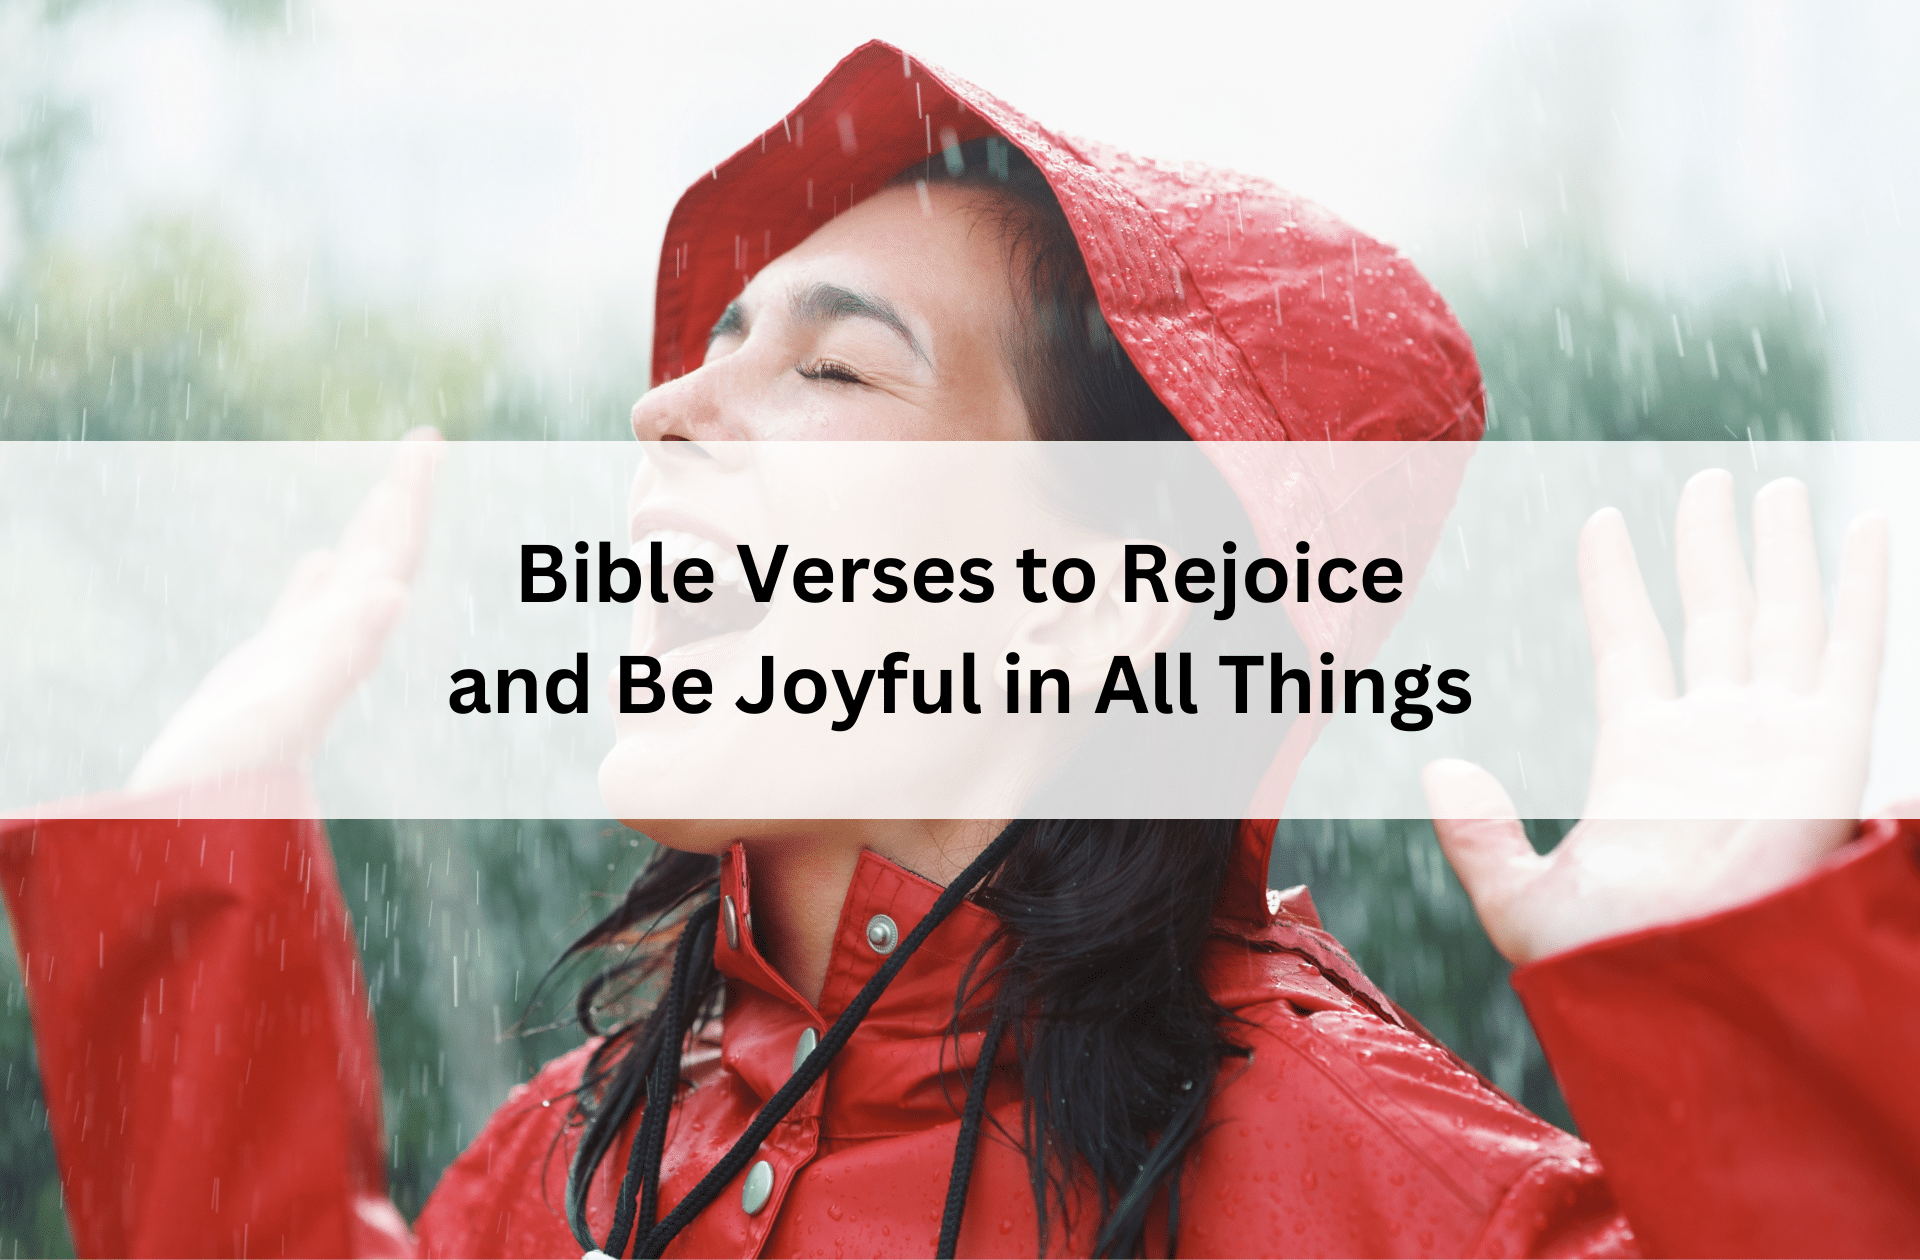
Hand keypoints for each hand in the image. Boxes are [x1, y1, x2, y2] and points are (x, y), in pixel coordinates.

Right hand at [125, 430, 441, 793]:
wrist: (196, 837)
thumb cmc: (231, 774)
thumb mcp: (288, 701)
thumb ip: (342, 649)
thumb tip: (394, 592)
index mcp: (343, 638)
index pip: (392, 554)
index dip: (410, 498)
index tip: (430, 442)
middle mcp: (332, 644)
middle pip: (380, 557)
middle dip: (402, 499)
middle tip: (426, 441)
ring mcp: (299, 658)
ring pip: (345, 580)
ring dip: (368, 533)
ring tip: (387, 493)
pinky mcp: (263, 676)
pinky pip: (300, 614)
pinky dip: (316, 581)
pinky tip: (319, 563)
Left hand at [1424, 470, 1888, 963]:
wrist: (1689, 996)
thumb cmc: (1613, 966)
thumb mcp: (1522, 901)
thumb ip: (1476, 836)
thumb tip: (1438, 767)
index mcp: (1642, 759)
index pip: (1629, 643)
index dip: (1615, 582)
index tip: (1601, 522)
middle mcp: (1715, 739)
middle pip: (1714, 616)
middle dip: (1710, 548)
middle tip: (1710, 480)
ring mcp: (1776, 740)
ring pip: (1781, 618)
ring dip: (1778, 551)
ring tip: (1770, 485)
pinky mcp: (1831, 751)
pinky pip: (1852, 652)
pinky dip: (1864, 587)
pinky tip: (1867, 528)